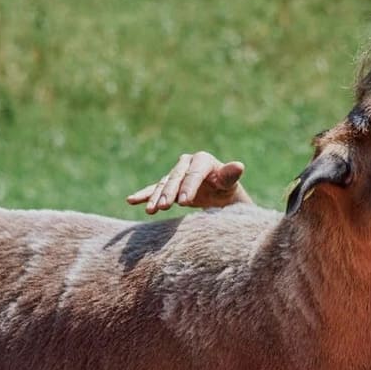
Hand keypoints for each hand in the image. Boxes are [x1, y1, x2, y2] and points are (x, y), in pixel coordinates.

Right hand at [126, 151, 247, 214]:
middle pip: (175, 178)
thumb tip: (239, 165)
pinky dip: (143, 195)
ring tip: (151, 210)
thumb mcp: (230, 183)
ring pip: (163, 184)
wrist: (220, 195)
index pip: (193, 174)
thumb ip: (230, 175)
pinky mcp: (168, 185)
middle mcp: (186, 163)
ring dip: (156, 197)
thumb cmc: (227, 189)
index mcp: (202, 160)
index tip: (184, 202)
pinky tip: (131, 200)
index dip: (188, 187)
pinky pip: (154, 189)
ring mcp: (175, 174)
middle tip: (164, 207)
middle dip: (169, 193)